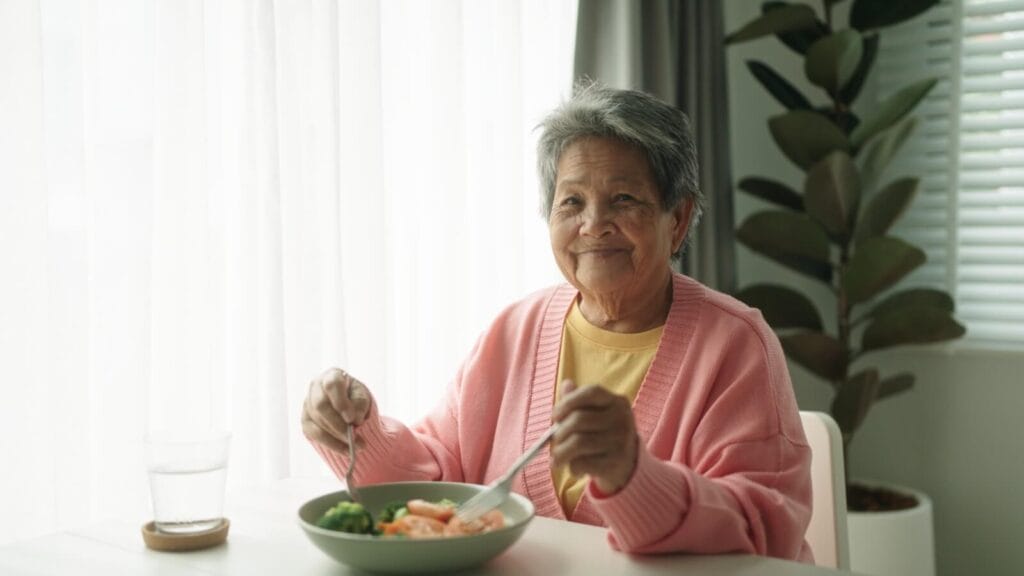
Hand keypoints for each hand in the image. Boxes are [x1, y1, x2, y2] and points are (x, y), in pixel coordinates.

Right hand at [301, 367, 372, 453]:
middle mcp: (315, 387)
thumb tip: (355, 419)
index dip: (341, 402)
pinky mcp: (305, 421)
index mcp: (332, 376)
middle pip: (321, 406)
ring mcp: (307, 404)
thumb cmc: (355, 397)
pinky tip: (346, 451)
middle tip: (354, 438)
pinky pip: (315, 435)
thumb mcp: (363, 396)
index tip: (352, 419)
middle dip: (338, 425)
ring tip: (357, 447)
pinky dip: (332, 444)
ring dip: (338, 437)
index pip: (332, 385)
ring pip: (318, 422)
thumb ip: (360, 404)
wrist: (347, 407)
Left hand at [550, 379, 638, 494]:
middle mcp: (622, 419)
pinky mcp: (616, 462)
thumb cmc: (604, 434)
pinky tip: (575, 468)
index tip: (555, 416)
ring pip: (578, 443)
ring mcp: (621, 441)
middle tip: (553, 441)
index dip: (568, 402)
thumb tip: (566, 384)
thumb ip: (579, 401)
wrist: (627, 464)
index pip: (591, 392)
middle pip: (579, 419)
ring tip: (558, 458)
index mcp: (617, 402)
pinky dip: (572, 467)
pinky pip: (583, 463)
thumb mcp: (596, 414)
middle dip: (559, 432)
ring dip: (561, 452)